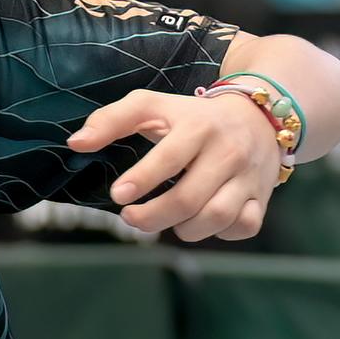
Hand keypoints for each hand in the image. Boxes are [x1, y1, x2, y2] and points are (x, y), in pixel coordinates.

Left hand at [67, 89, 282, 241]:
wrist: (258, 115)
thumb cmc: (192, 115)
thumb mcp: (152, 105)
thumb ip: (111, 120)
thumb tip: (75, 143)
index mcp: (198, 126)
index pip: (170, 157)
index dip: (142, 179)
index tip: (117, 195)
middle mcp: (228, 152)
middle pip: (190, 198)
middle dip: (153, 216)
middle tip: (129, 217)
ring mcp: (248, 176)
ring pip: (218, 217)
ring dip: (185, 229)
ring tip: (166, 220)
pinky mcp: (263, 196)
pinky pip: (244, 226)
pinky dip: (221, 233)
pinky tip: (202, 221)